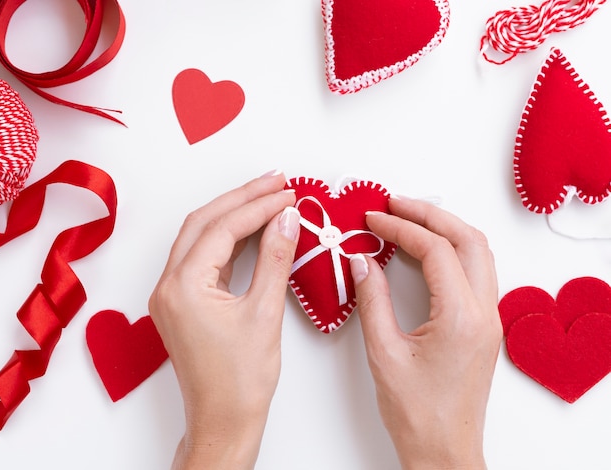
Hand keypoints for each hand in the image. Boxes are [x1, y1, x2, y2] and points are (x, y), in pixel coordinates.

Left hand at [148, 171, 299, 469]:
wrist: (223, 421)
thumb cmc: (241, 380)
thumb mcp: (264, 312)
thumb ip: (274, 258)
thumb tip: (287, 218)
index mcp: (183, 287)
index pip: (222, 228)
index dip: (258, 206)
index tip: (287, 193)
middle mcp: (168, 285)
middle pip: (204, 222)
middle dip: (241, 198)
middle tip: (276, 182)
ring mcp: (171, 293)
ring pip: (200, 237)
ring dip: (233, 215)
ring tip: (267, 198)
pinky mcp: (181, 302)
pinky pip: (202, 257)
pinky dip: (227, 239)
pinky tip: (251, 230)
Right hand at [349, 196, 501, 469]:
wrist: (444, 450)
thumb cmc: (416, 413)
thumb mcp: (383, 352)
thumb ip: (371, 299)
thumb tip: (362, 261)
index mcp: (461, 317)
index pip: (435, 250)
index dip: (401, 227)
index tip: (373, 219)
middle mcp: (484, 313)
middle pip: (467, 240)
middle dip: (430, 215)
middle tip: (395, 203)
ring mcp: (489, 319)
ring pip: (478, 253)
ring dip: (445, 229)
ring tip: (409, 218)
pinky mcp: (484, 326)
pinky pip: (476, 272)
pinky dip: (452, 250)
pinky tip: (426, 250)